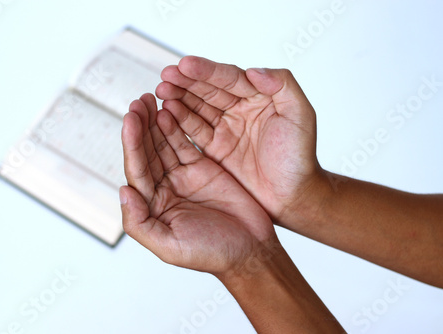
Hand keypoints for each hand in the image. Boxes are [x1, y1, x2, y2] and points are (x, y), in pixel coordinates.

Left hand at [120, 93, 277, 274]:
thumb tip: (123, 191)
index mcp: (152, 206)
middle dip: (140, 126)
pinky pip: (186, 143)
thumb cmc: (211, 253)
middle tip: (139, 102)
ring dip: (155, 122)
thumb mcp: (170, 247)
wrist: (250, 249)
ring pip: (163, 143)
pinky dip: (177, 126)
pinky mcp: (202, 168)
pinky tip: (170, 110)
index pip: (137, 169)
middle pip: (147, 152)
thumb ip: (140, 223)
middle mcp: (164, 189)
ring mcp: (183, 176)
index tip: (130, 119)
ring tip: (150, 99)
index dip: (132, 144)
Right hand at [156, 56, 323, 227]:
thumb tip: (253, 71)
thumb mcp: (301, 116)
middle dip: (186, 81)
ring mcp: (225, 129)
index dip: (207, 71)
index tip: (186, 64)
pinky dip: (178, 122)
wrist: (292, 196)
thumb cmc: (300, 158)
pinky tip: (165, 113)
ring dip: (178, 98)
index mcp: (259, 96)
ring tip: (161, 90)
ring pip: (197, 108)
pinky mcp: (215, 149)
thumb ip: (283, 86)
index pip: (230, 78)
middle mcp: (240, 109)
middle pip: (209, 90)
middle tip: (166, 75)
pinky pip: (193, 131)